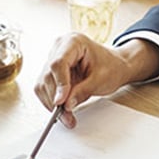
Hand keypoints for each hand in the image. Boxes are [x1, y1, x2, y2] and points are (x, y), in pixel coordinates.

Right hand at [34, 34, 158, 127]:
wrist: (115, 66)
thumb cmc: (111, 66)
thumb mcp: (101, 79)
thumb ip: (83, 91)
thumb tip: (66, 105)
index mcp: (73, 41)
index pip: (58, 63)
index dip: (59, 83)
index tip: (61, 102)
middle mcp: (59, 48)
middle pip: (48, 75)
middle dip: (56, 99)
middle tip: (67, 116)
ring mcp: (53, 59)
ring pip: (42, 84)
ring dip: (52, 104)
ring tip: (68, 117)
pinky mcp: (51, 72)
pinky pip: (44, 89)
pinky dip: (52, 102)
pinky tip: (63, 110)